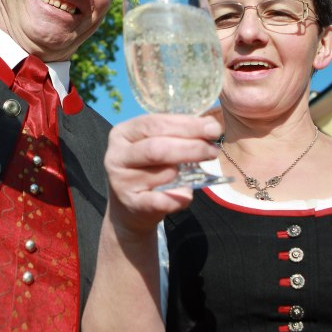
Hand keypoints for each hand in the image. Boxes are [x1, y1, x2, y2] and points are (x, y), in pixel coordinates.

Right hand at [104, 114, 221, 236]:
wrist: (128, 207)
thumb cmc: (147, 169)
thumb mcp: (154, 145)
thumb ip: (176, 134)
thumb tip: (210, 125)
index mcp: (123, 133)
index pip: (155, 124)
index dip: (187, 125)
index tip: (213, 128)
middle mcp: (117, 156)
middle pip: (157, 148)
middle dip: (191, 147)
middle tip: (213, 150)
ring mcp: (121, 182)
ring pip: (163, 173)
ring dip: (186, 173)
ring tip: (195, 172)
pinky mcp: (131, 204)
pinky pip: (161, 201)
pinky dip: (179, 198)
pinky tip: (187, 195)